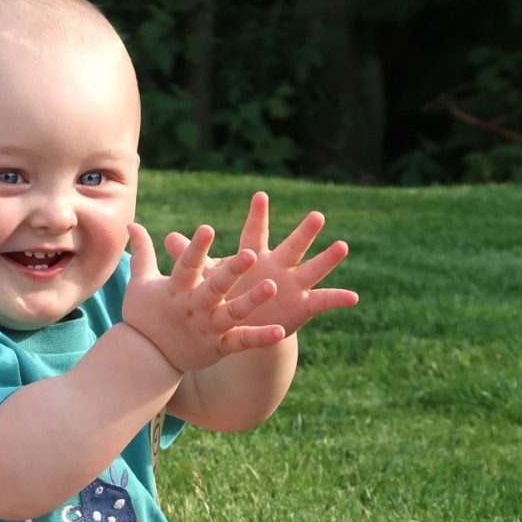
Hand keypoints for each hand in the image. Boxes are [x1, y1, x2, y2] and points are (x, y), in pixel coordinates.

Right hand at [122, 221, 286, 373]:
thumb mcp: (140, 282)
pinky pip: (242, 342)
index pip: (186, 266)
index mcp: (175, 291)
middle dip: (231, 272)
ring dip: (252, 301)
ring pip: (233, 313)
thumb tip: (131, 224)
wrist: (145, 359)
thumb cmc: (143, 316)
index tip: (207, 229)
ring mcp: (207, 329)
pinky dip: (261, 338)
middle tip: (250, 253)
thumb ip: (142, 252)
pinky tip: (281, 331)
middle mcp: (193, 309)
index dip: (196, 248)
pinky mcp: (219, 348)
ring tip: (272, 286)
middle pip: (214, 288)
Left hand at [163, 191, 356, 336]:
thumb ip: (191, 258)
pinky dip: (338, 299)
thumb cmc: (225, 294)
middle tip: (317, 215)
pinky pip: (323, 301)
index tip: (260, 196)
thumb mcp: (208, 277)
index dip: (257, 217)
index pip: (255, 234)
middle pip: (292, 245)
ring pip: (312, 268)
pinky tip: (354, 298)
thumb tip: (166, 238)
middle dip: (304, 232)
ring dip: (327, 259)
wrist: (243, 324)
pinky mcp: (303, 305)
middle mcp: (278, 265)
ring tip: (342, 246)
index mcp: (254, 256)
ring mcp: (293, 284)